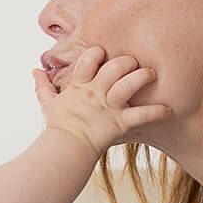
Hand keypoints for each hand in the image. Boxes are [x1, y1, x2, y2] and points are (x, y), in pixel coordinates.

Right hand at [32, 46, 169, 154]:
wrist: (64, 149)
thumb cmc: (56, 127)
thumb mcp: (47, 102)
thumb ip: (43, 85)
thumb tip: (35, 70)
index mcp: (80, 86)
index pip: (89, 60)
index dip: (97, 53)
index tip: (102, 52)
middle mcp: (96, 93)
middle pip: (115, 67)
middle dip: (127, 62)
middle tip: (133, 63)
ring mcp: (109, 107)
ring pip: (130, 84)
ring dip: (143, 76)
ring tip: (151, 73)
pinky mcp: (120, 123)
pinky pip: (142, 115)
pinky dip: (156, 112)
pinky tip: (167, 109)